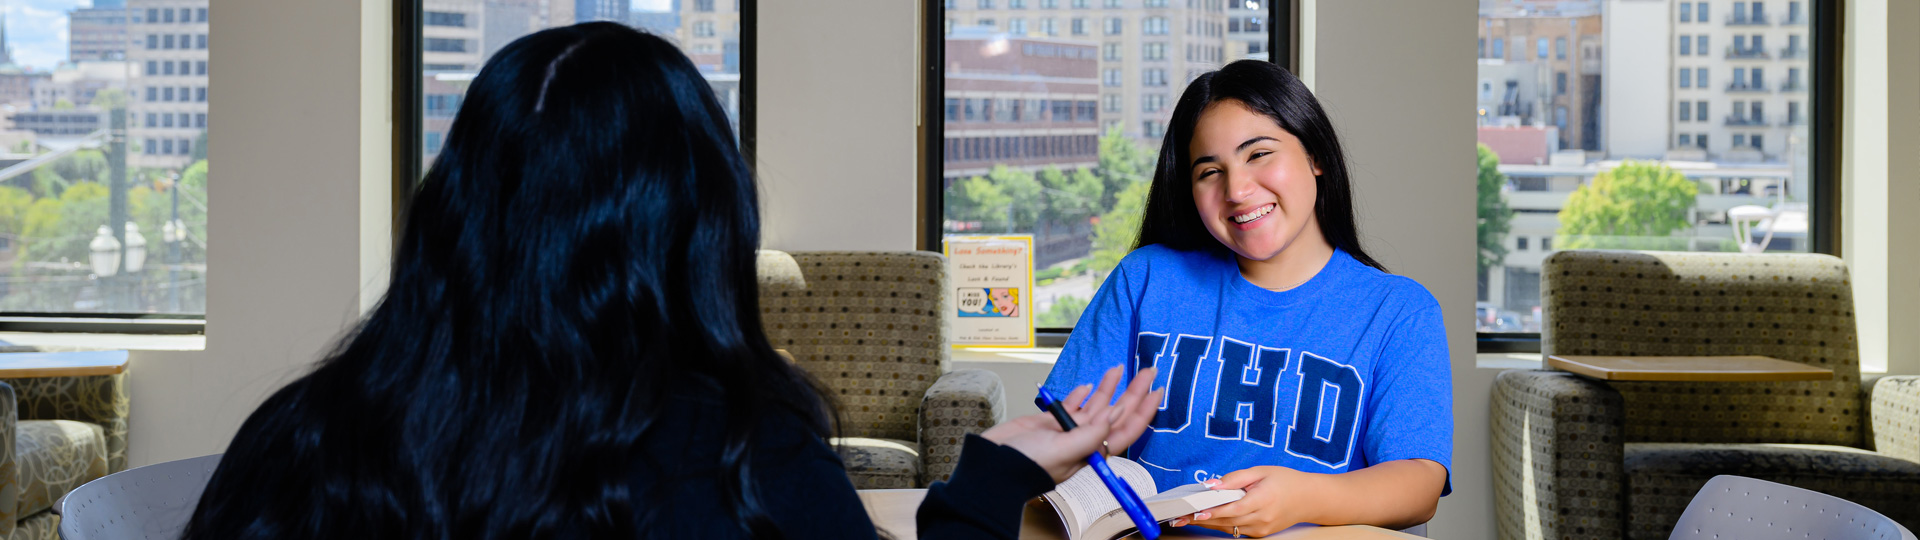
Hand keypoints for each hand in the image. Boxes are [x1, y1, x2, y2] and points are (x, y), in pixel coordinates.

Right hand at [980, 366, 1161, 481]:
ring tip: (1117, 369)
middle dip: (1132, 392)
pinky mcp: (1047, 422)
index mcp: (1091, 451)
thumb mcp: (1063, 451)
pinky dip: (1079, 395)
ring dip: (1107, 387)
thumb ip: (1091, 434)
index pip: (1126, 429)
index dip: (1143, 410)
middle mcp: (1082, 440)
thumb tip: (1115, 416)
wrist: (993, 466)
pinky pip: (1070, 406)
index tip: (1155, 390)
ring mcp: (1065, 430)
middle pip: (1115, 413)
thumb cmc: (1026, 466)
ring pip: (1094, 405)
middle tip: (1146, 371)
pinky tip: (1087, 385)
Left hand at [1169, 466, 1314, 537]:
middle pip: (1227, 521)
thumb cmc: (1285, 481)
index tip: (1195, 512)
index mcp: (1263, 499)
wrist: (1309, 499)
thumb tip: (1213, 485)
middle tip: (1179, 517)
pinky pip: (1237, 530)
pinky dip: (1222, 524)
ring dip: (1208, 523)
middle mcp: (1262, 518)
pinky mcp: (1261, 534)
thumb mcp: (1261, 471)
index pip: (1233, 508)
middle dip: (1201, 519)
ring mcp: (1262, 529)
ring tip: (1186, 519)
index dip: (1213, 511)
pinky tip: (1207, 518)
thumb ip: (1235, 478)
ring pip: (1229, 528)